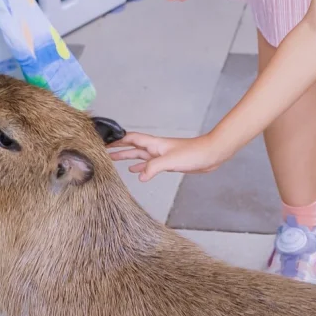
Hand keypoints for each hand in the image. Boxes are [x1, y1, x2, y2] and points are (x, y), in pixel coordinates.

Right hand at [109, 131, 229, 181]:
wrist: (211, 155)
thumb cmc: (194, 153)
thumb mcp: (170, 161)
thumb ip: (153, 167)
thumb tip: (140, 176)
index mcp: (155, 144)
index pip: (131, 138)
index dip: (118, 140)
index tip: (104, 142)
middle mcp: (156, 148)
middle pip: (133, 146)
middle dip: (118, 149)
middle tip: (104, 152)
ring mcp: (161, 155)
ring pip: (140, 155)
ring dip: (127, 157)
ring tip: (114, 160)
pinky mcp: (168, 163)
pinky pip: (149, 164)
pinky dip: (141, 167)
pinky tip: (136, 171)